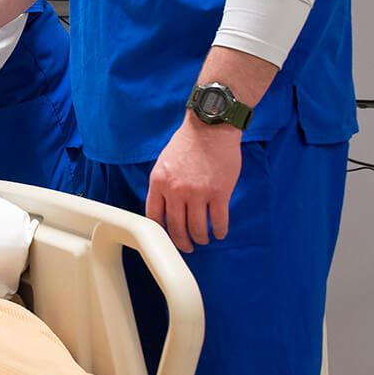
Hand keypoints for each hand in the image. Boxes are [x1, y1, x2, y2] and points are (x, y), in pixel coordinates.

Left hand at [146, 116, 241, 253]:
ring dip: (201, 238)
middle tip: (188, 246)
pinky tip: (219, 232)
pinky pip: (218, 221)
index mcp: (158, 182)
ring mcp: (198, 193)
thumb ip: (163, 185)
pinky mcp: (219, 193)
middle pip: (176, 228)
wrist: (211, 127)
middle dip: (182, 242)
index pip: (154, 217)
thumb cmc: (188, 143)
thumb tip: (165, 208)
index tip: (167, 238)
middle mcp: (175, 190)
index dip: (161, 232)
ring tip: (204, 238)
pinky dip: (219, 231)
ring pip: (197, 229)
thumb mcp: (164, 163)